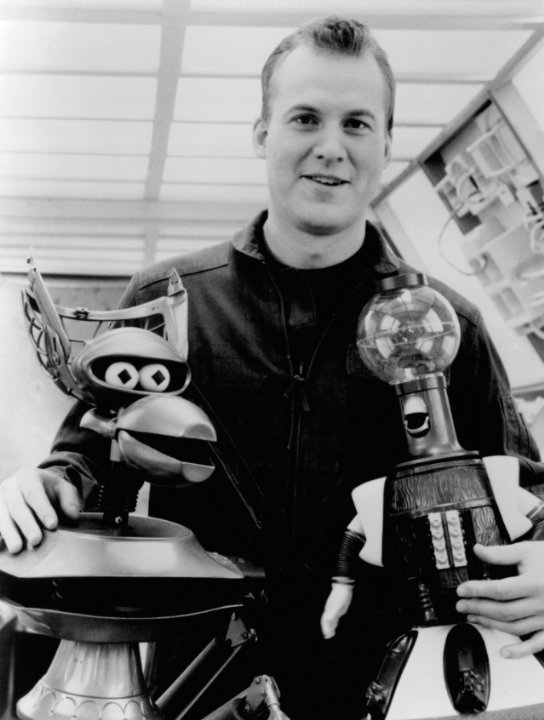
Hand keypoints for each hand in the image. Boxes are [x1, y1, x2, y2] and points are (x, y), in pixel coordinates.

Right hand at [0, 467, 80, 552]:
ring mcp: (0, 500)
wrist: (33, 486)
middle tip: (36, 540)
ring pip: (1, 516)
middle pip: (16, 505)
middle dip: (26, 524)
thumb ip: (70, 500)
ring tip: (17, 548)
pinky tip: (2, 546)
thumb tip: (73, 515)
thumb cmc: (50, 489)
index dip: (43, 509)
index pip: (34, 493)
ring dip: (9, 533)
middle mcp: (10, 486)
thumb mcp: (64, 489)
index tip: (53, 525)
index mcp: (28, 476)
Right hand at [320, 582, 353, 638]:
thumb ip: (332, 612)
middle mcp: (330, 610)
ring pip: (330, 620)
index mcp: (329, 610)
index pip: (325, 621)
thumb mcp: (338, 604)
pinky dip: (334, 623)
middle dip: (327, 629)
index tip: (326, 635)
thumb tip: (327, 619)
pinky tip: (335, 626)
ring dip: (330, 627)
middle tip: (328, 637)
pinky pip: (334, 618)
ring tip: (331, 634)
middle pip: (327, 622)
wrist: (343, 587)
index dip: (325, 628)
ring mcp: (334, 609)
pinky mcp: (338, 608)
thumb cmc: (341, 595)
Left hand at [456, 542, 543, 657]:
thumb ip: (500, 553)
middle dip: (478, 608)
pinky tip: (504, 652)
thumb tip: (477, 550)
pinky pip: (537, 644)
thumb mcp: (526, 551)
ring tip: (472, 617)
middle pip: (504, 611)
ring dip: (491, 624)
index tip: (461, 590)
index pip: (500, 590)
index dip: (478, 590)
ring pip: (515, 627)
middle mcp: (542, 604)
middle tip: (460, 604)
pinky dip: (520, 651)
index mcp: (535, 583)